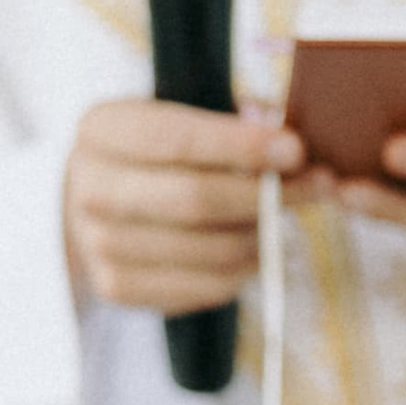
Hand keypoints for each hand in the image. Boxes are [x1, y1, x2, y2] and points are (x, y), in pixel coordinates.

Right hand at [65, 99, 302, 313]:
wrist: (95, 206)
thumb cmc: (155, 154)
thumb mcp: (177, 117)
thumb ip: (229, 123)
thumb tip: (289, 141)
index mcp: (100, 129)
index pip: (176, 139)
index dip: (241, 146)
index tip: (296, 150)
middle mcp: (89, 187)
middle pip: (193, 200)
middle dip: (263, 195)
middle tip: (316, 187)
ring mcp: (98, 243)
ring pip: (205, 249)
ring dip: (259, 236)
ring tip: (283, 219)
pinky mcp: (116, 287)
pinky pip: (201, 287)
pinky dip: (242, 272)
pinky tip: (255, 251)